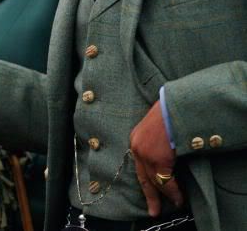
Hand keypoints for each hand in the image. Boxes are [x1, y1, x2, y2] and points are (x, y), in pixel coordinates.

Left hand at [130, 100, 183, 217]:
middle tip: (153, 211)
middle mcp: (137, 147)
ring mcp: (146, 155)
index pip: (139, 166)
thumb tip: (163, 156)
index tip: (149, 192)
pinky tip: (180, 198)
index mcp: (135, 139)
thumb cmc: (169, 112)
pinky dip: (174, 192)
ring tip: (176, 204)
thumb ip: (154, 141)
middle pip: (144, 178)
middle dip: (150, 196)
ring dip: (167, 196)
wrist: (176, 105)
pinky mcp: (158, 160)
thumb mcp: (156, 126)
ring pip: (156, 182)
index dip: (146, 181)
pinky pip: (167, 182)